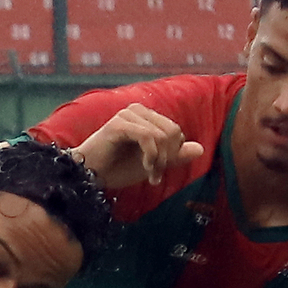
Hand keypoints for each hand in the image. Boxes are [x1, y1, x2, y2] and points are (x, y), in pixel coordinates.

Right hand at [73, 102, 203, 189]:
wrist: (87, 177)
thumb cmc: (115, 169)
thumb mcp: (151, 164)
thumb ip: (174, 156)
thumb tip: (200, 149)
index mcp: (146, 117)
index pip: (175, 131)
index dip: (173, 154)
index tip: (158, 175)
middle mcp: (137, 111)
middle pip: (172, 131)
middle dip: (168, 158)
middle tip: (155, 177)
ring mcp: (127, 115)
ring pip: (162, 135)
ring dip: (159, 161)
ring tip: (150, 176)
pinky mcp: (119, 124)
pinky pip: (148, 137)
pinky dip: (151, 156)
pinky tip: (145, 169)